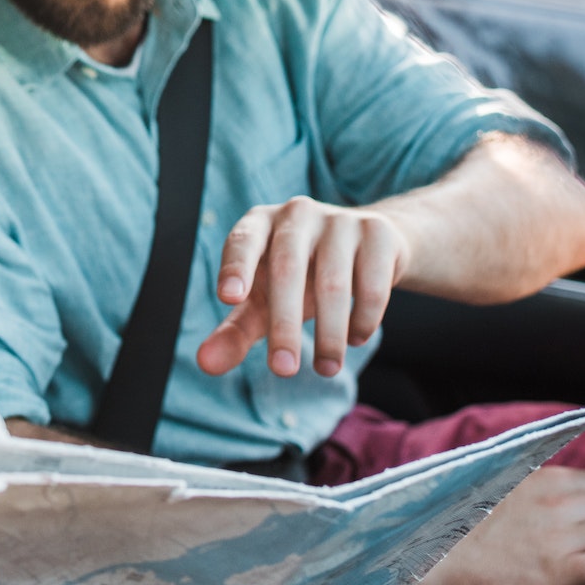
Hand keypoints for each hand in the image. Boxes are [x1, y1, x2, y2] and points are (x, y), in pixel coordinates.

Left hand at [197, 196, 408, 378]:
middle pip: (287, 269)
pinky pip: (372, 283)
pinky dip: (363, 318)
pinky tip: (356, 339)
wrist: (366, 248)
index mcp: (259, 223)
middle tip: (283, 371)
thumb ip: (234, 331)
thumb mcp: (262, 302)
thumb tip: (206, 364)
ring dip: (330, 334)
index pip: (242, 242)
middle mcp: (297, 214)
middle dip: (284, 325)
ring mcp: (340, 220)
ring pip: (333, 282)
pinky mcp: (378, 233)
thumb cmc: (298, 278)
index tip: (229, 299)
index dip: (235, 267)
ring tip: (326, 369)